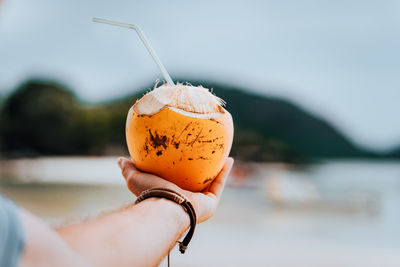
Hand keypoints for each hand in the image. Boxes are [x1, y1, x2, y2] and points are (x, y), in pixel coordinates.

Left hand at [117, 157, 233, 222]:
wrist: (166, 207)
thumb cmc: (150, 193)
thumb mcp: (135, 177)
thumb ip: (129, 168)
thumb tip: (120, 159)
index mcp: (170, 194)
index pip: (176, 180)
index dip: (179, 169)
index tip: (182, 157)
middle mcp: (186, 199)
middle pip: (196, 181)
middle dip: (201, 170)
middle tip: (204, 155)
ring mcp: (199, 202)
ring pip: (211, 182)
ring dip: (217, 169)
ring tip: (221, 154)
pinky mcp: (210, 203)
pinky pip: (219, 184)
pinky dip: (224, 172)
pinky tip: (229, 158)